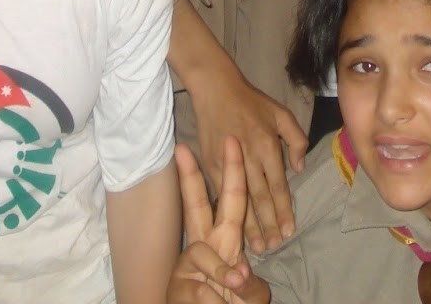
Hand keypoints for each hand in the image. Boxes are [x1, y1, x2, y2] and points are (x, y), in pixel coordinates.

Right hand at [170, 140, 271, 303]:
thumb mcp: (251, 296)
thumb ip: (252, 285)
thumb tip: (237, 274)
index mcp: (224, 243)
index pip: (230, 202)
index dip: (232, 172)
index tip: (231, 142)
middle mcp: (204, 248)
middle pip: (195, 206)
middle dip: (190, 177)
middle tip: (181, 148)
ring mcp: (187, 266)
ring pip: (201, 253)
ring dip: (221, 274)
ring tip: (235, 290)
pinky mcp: (178, 287)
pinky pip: (201, 288)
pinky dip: (215, 300)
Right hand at [192, 65, 308, 252]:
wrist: (214, 89)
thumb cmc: (250, 101)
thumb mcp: (280, 113)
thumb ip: (296, 139)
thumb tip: (299, 167)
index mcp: (266, 145)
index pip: (277, 185)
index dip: (283, 210)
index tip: (289, 230)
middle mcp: (248, 157)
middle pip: (260, 198)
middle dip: (268, 224)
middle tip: (275, 246)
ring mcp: (226, 162)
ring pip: (240, 200)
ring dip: (249, 225)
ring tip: (257, 246)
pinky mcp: (209, 164)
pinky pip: (221, 193)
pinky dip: (228, 211)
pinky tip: (232, 227)